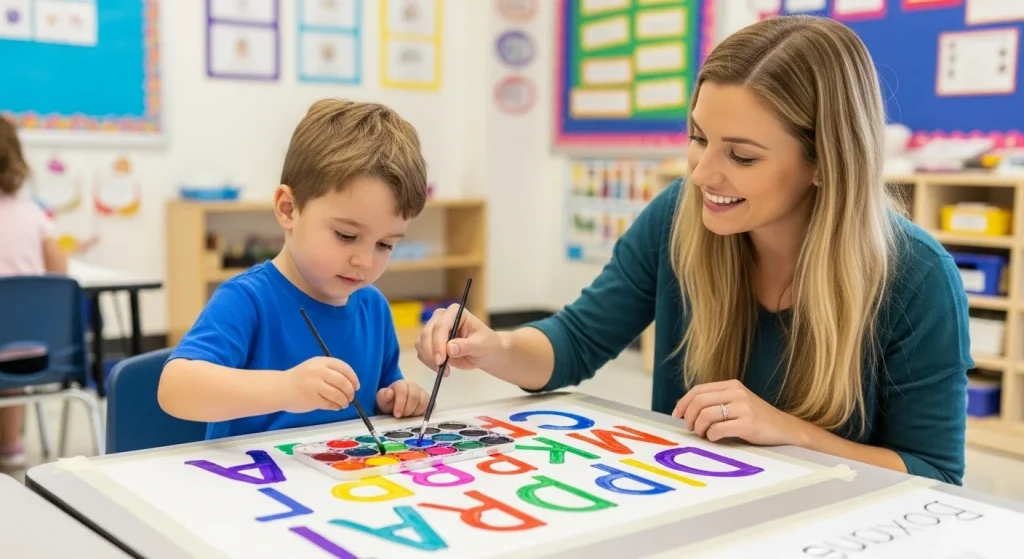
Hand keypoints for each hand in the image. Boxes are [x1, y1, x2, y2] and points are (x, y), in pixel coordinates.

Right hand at [281, 356, 359, 413]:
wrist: (280, 388)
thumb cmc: (300, 379)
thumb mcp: (315, 368)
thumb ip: (331, 372)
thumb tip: (352, 384)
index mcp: (321, 361)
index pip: (344, 368)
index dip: (353, 378)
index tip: (356, 386)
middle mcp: (319, 371)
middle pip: (343, 382)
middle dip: (350, 391)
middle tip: (351, 397)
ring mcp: (315, 385)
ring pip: (338, 394)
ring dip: (344, 401)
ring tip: (344, 404)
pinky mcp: (312, 399)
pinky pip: (330, 403)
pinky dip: (336, 406)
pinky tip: (336, 407)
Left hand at [376, 380, 428, 417]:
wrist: (397, 406)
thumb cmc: (390, 403)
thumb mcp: (383, 401)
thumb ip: (383, 396)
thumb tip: (389, 392)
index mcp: (401, 384)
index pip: (403, 390)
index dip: (400, 403)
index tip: (397, 414)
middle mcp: (413, 386)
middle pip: (414, 396)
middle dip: (408, 409)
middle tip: (403, 417)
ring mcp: (422, 393)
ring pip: (423, 402)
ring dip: (415, 412)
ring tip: (408, 416)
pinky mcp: (429, 400)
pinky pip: (431, 406)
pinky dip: (424, 412)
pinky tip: (416, 415)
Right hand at [415, 305, 502, 375]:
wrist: (485, 353)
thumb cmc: (486, 344)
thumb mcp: (482, 346)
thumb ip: (467, 346)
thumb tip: (449, 348)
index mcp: (455, 312)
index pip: (441, 325)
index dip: (438, 343)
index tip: (441, 360)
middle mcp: (441, 317)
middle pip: (427, 333)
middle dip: (431, 353)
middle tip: (441, 368)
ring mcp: (434, 329)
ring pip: (421, 342)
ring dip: (428, 359)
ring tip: (444, 370)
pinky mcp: (430, 342)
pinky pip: (421, 351)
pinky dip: (428, 362)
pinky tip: (441, 369)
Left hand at [672, 379, 801, 445]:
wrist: (786, 430)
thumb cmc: (757, 419)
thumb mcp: (738, 402)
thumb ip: (716, 401)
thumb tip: (686, 409)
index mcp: (732, 385)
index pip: (698, 390)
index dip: (684, 403)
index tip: (677, 415)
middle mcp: (737, 393)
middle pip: (699, 402)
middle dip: (690, 417)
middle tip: (691, 428)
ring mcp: (743, 407)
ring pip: (706, 415)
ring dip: (699, 428)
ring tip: (704, 434)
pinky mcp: (748, 424)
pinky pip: (718, 430)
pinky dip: (711, 436)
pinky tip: (715, 438)